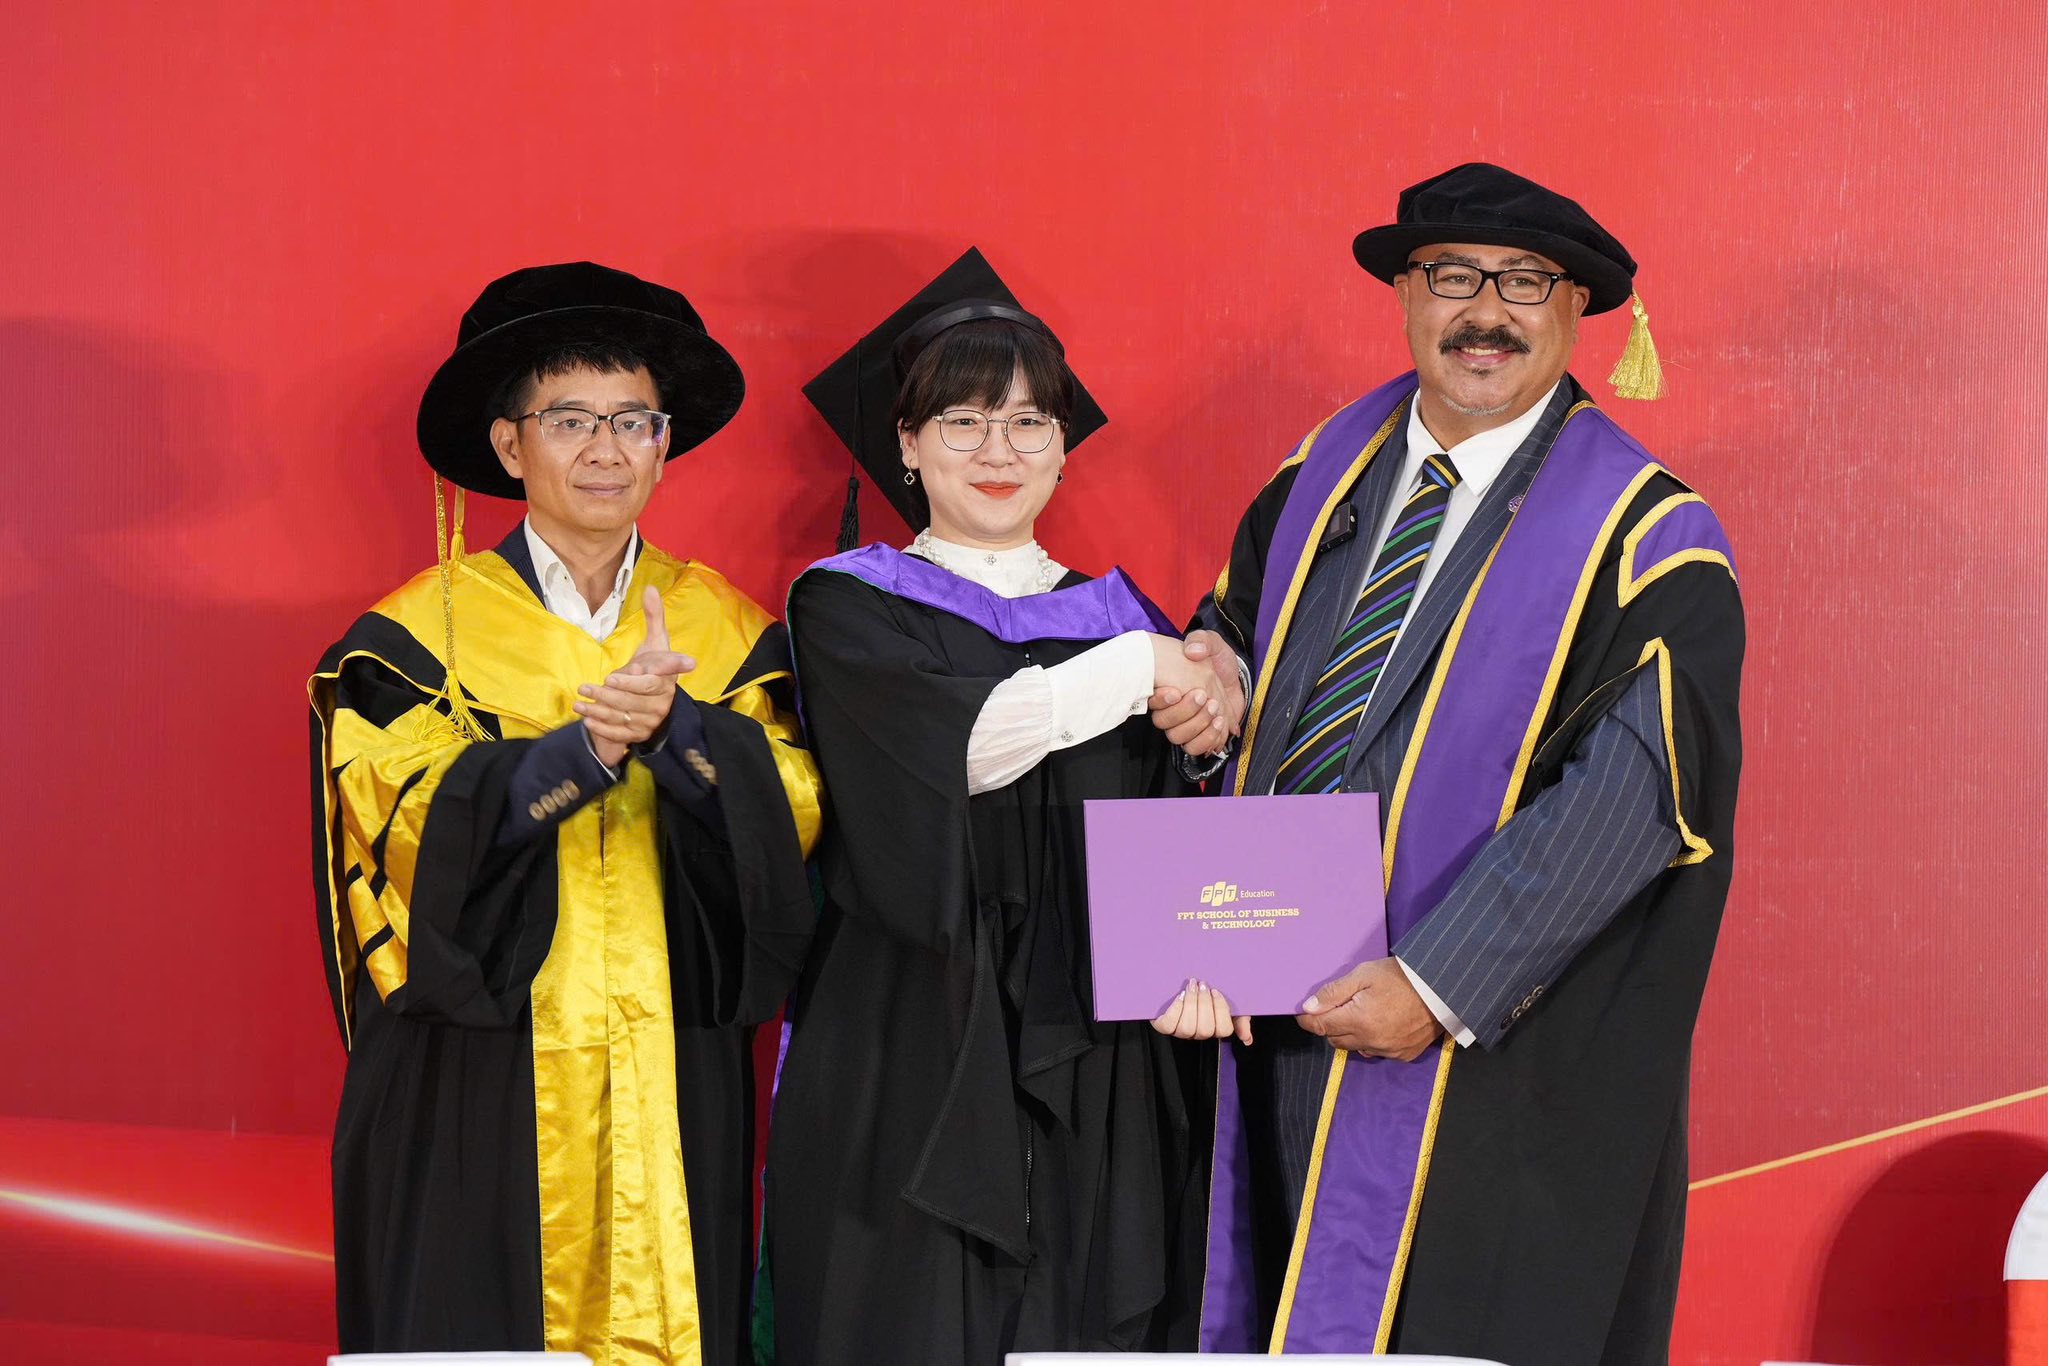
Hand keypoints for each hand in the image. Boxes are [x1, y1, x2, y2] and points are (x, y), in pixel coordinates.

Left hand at [573, 587, 696, 766]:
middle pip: (636, 696)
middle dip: (609, 692)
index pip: (666, 670)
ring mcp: (653, 717)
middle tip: (585, 687)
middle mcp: (663, 697)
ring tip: (579, 703)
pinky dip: (602, 727)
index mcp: (667, 674)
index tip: (650, 666)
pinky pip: (621, 733)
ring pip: (625, 715)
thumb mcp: (655, 643)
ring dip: (600, 709)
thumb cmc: (652, 667)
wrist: (655, 703)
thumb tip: (651, 588)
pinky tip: (586, 718)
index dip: (665, 667)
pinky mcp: (641, 733)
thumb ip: (655, 617)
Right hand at [1149, 630, 1245, 756]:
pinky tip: (1220, 724)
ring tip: (1215, 710)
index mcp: (1167, 688)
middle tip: (1204, 696)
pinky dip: (1208, 740)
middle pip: (1163, 724)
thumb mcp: (1211, 643)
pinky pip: (1196, 748)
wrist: (1234, 677)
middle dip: (1185, 712)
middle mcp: (1172, 709)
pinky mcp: (1202, 734)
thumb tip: (1193, 651)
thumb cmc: (1217, 660)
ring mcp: (1186, 723)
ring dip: (1197, 727)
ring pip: (1178, 738)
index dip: (1161, 701)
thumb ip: (1201, 640)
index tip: (1176, 691)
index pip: (1151, 703)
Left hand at [1151, 979, 1253, 1044]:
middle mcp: (1198, 1033)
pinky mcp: (1164, 1025)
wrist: (1187, 983)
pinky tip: (1180, 995)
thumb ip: (1241, 1019)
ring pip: (1187, 1029)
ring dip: (1190, 1005)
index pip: (1224, 1030)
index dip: (1220, 1010)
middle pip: (1204, 1030)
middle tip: (1203, 985)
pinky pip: (1168, 1025)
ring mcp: (1180, 1031)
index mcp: (1215, 1028)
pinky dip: (1175, 1009)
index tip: (1216, 991)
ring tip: (1192, 986)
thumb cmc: (1210, 993)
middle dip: (1204, 1005)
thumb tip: (1247, 1039)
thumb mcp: (1231, 1003)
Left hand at [1294, 957, 1441, 1060]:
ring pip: (1355, 1048)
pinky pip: (1376, 1051)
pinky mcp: (1403, 1054)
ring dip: (1351, 1034)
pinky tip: (1380, 1023)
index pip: (1321, 1027)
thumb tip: (1309, 1007)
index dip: (1308, 1020)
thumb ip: (1334, 992)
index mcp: (1359, 1020)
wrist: (1440, 988)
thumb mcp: (1364, 975)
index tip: (1303, 1014)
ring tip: (1362, 1013)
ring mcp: (1388, 1050)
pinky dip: (1372, 1041)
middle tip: (1337, 1008)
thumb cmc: (1400, 977)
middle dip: (1330, 1026)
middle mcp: (1371, 1041)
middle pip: (1335, 1040)